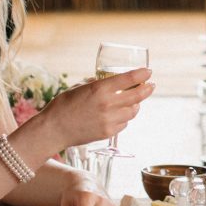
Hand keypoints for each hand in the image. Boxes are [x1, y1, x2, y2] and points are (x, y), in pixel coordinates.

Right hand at [20, 67, 153, 151]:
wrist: (53, 130)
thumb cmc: (62, 105)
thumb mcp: (78, 87)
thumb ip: (95, 83)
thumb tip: (106, 80)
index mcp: (99, 89)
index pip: (128, 79)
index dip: (142, 75)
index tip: (148, 72)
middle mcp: (107, 104)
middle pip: (137, 96)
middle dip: (147, 89)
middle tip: (151, 86)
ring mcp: (109, 120)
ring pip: (132, 111)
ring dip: (136, 104)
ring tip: (135, 101)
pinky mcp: (108, 133)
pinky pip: (124, 124)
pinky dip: (125, 117)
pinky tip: (121, 114)